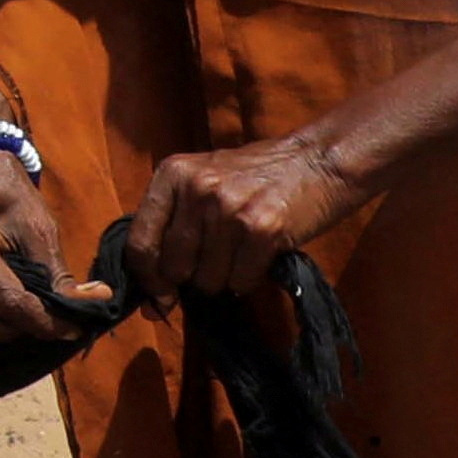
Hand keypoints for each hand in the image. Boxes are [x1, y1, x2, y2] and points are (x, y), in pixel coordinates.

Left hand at [129, 133, 363, 296]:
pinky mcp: (262, 229)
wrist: (318, 161)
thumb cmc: (257, 175)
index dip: (147, 278)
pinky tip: (258, 257)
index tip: (159, 295)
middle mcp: (196, 190)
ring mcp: (228, 209)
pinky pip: (240, 281)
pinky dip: (247, 280)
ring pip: (207, 280)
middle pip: (173, 267)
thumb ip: (174, 224)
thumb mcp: (203, 180)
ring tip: (239, 254)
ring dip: (223, 280)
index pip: (139, 242)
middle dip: (189, 281)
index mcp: (172, 174)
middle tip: (211, 267)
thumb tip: (154, 296)